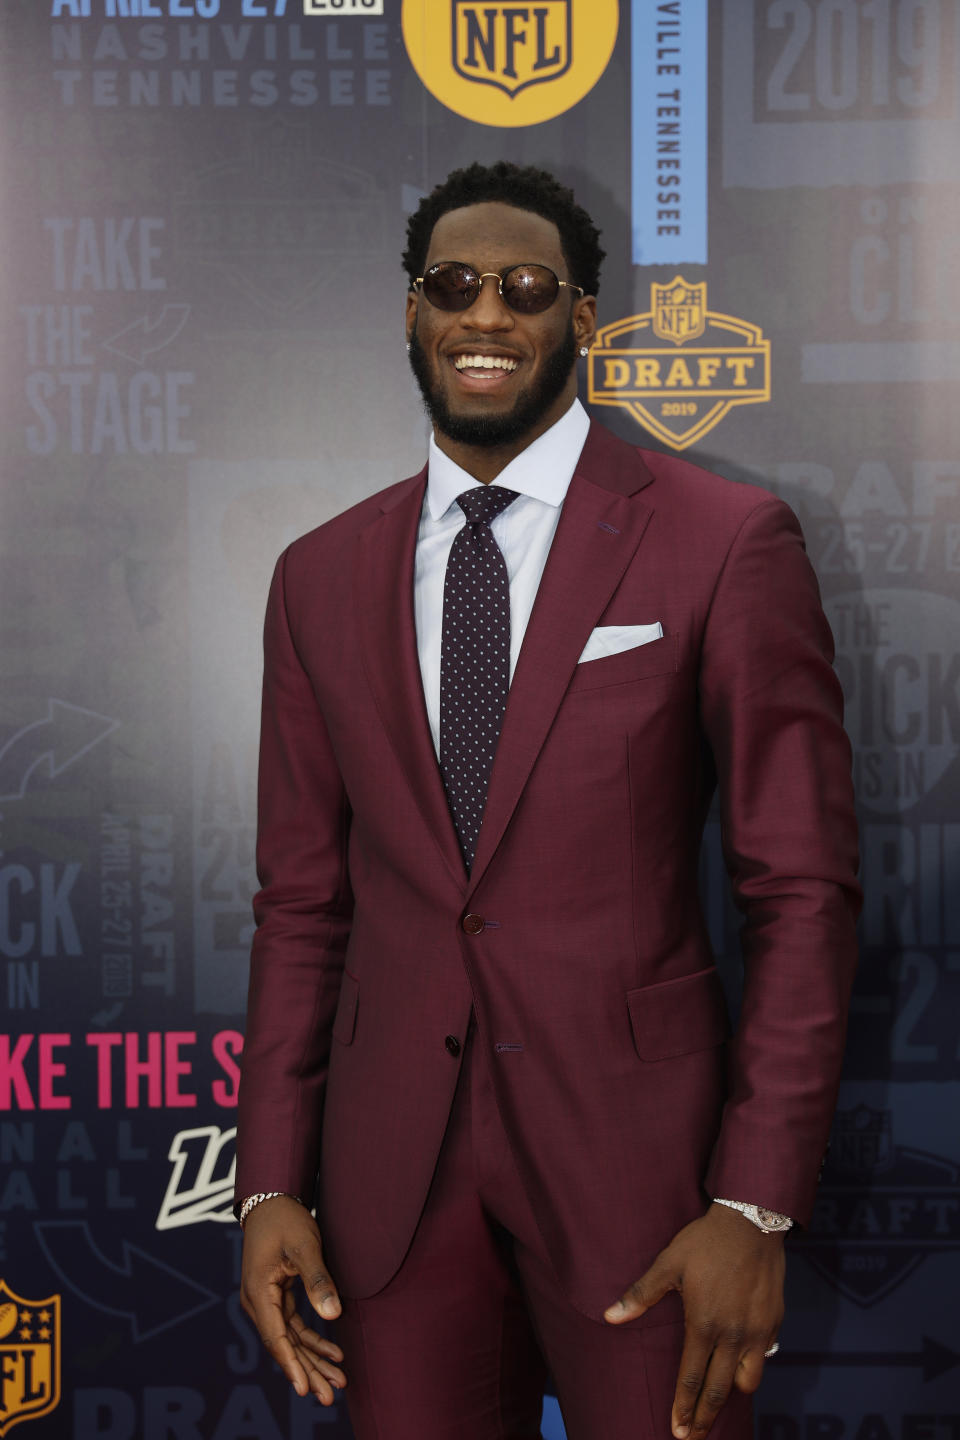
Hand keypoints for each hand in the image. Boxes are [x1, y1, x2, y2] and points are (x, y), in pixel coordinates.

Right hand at [240, 1195, 346, 1401]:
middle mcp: (258, 1302)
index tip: (306, 1389)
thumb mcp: (305, 1246)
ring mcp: (266, 1301)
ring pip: (290, 1340)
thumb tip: (333, 1315)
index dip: (292, 1365)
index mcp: (258, 1291)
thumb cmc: (285, 1219)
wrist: (271, 1199)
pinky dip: (312, 1340)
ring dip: (312, 1359)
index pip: (277, 1338)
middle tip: (330, 1395)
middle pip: (284, 1345)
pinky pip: (294, 1327)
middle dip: (308, 1371)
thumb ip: (318, 1280)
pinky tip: (332, 1353)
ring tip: (337, 1380)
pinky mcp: (276, 1297)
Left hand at [604, 1202, 783, 1437]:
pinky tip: (741, 1370)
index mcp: (704, 1323)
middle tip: (691, 1437)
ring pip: (747, 1381)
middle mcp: (733, 1334)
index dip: (683, 1407)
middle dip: (703, 1418)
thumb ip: (641, 1295)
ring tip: (715, 1405)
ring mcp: (758, 1331)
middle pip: (719, 1390)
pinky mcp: (775, 1322)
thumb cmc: (705, 1241)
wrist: (751, 1220)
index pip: (691, 1378)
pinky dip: (751, 1369)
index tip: (676, 1430)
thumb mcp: (668, 1263)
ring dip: (731, 1395)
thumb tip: (610, 1317)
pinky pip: (764, 1358)